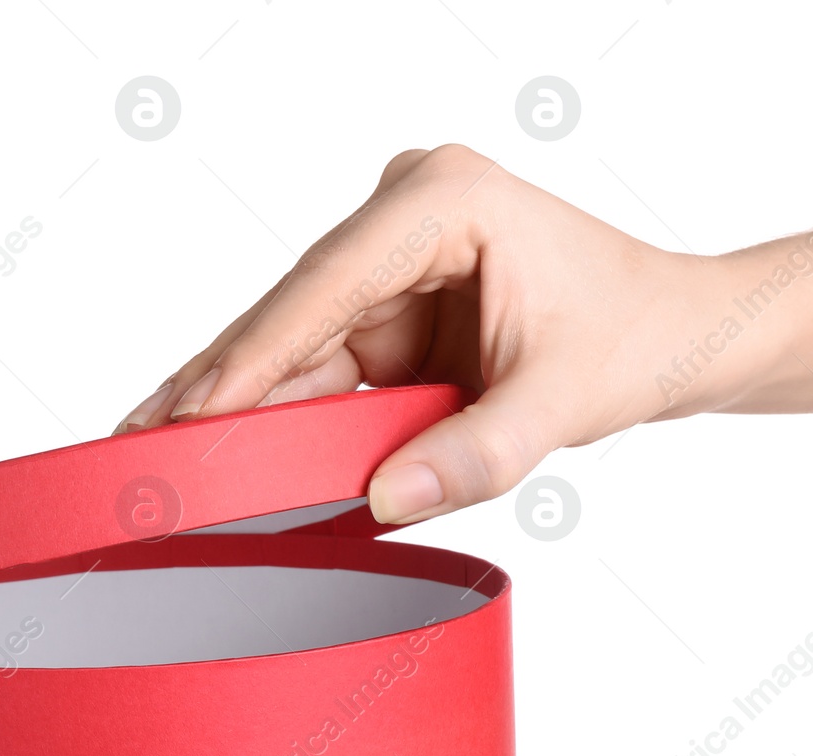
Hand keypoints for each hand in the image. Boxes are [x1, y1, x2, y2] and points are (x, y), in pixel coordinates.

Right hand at [111, 145, 752, 524]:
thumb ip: (479, 452)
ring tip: (158, 454)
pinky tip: (225, 449)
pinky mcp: (392, 305)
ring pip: (295, 343)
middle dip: (220, 385)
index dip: (251, 358)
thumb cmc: (636, 338)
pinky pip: (323, 366)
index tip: (190, 415)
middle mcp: (405, 217)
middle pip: (290, 314)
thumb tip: (387, 496)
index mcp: (443, 201)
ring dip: (239, 405)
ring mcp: (393, 261)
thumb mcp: (565, 400)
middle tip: (137, 440)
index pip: (323, 286)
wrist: (675, 333)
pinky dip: (284, 414)